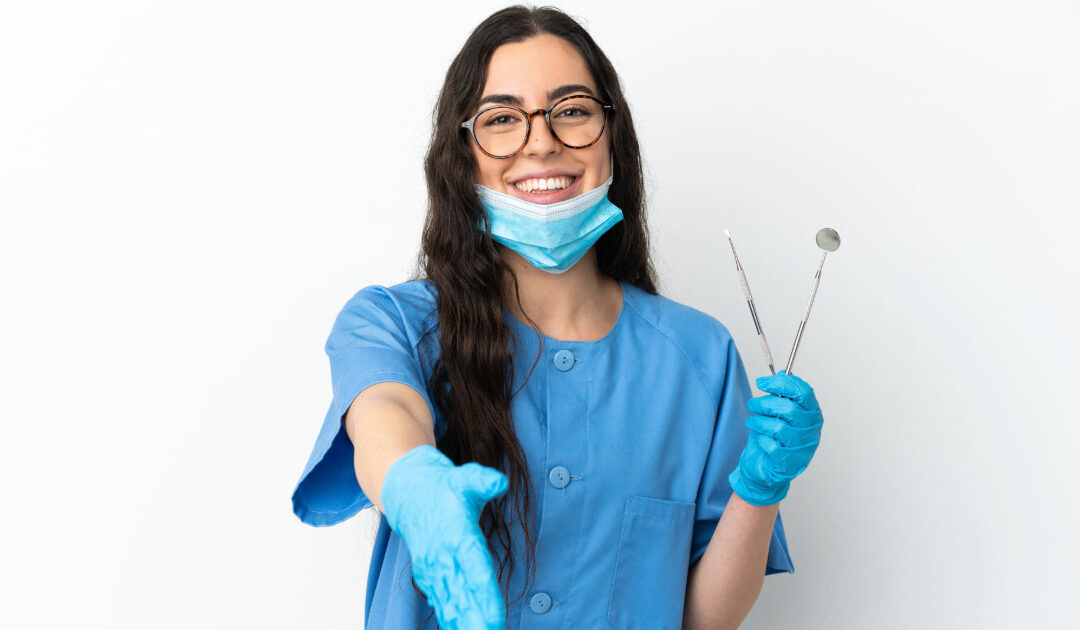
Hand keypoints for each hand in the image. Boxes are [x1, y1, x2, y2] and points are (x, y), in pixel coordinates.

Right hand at [381, 445, 508, 628]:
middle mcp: (443, 558)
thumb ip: (482, 480)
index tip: (497, 621)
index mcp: (457, 536)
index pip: (475, 571)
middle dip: (476, 621)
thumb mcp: (465, 478)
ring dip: (463, 624)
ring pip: (451, 605)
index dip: (485, 596)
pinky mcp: (430, 578)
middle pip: (463, 597)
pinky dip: (451, 622)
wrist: (409, 494)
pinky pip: (442, 604)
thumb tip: (499, 481)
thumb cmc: (445, 488)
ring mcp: (434, 571)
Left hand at [728, 371, 823, 505]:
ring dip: (759, 423)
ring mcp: (803, 448)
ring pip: (778, 427)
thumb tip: (782, 373)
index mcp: (812, 413)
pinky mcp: (790, 463)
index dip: (781, 383)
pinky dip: (761, 440)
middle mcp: (811, 430)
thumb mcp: (777, 413)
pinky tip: (760, 440)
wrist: (765, 468)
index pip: (803, 392)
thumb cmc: (772, 438)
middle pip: (788, 409)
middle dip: (764, 404)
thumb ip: (782, 395)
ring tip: (753, 423)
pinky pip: (771, 446)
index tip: (761, 382)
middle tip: (753, 404)